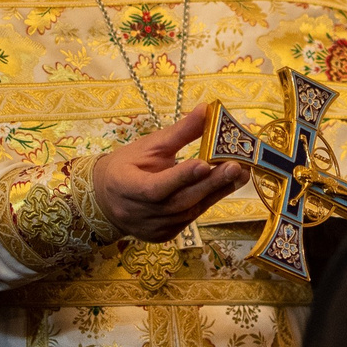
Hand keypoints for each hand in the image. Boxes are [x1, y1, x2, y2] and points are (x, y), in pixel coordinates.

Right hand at [91, 106, 247, 241]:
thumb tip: (205, 110)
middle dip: (209, 184)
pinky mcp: (165, 235)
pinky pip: (190, 218)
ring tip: (239, 174)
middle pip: (178, 202)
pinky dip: (207, 201)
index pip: (154, 187)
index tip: (204, 164)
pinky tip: (225, 186)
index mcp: (125, 187)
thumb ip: (178, 133)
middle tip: (235, 166)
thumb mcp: (148, 146)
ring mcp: (153, 229)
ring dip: (216, 192)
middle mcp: (138, 214)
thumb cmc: (128, 167)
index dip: (179, 178)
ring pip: (189, 212)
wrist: (107, 200)